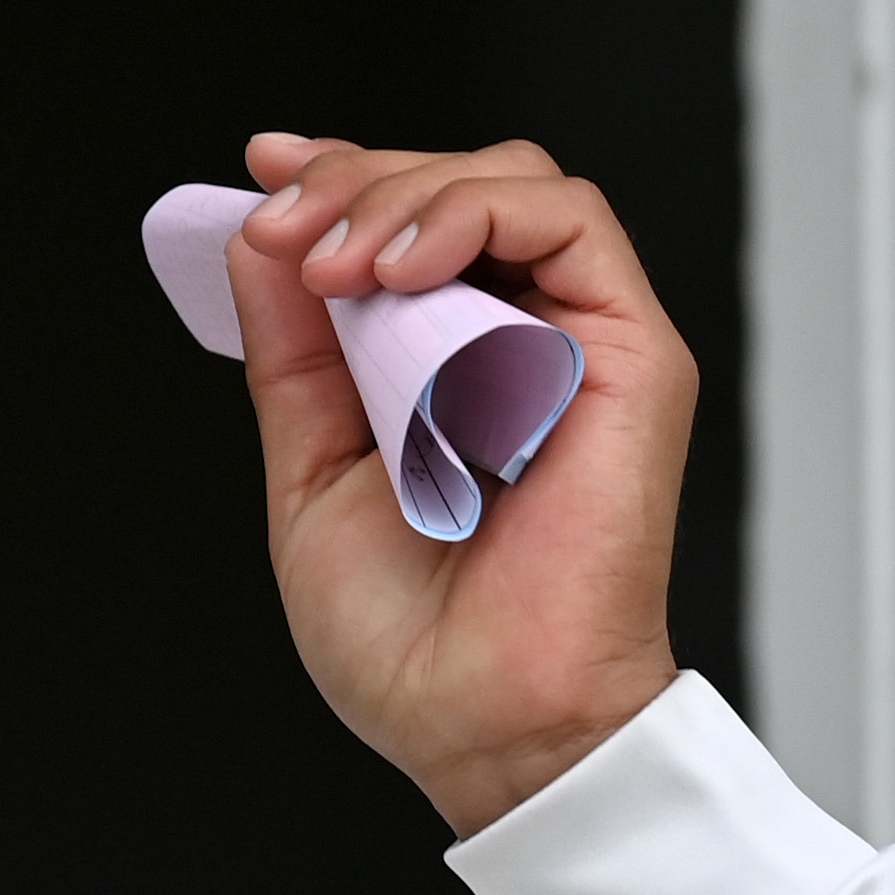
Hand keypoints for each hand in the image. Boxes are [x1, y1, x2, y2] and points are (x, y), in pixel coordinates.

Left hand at [225, 130, 688, 834]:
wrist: (476, 721)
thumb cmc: (411, 637)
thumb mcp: (312, 470)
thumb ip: (297, 355)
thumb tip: (263, 241)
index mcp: (450, 367)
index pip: (411, 225)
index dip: (339, 178)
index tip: (262, 174)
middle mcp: (522, 343)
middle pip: (455, 185)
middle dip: (353, 180)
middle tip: (282, 227)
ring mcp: (582, 343)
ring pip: (511, 183)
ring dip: (403, 195)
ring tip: (335, 263)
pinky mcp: (632, 354)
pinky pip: (571, 224)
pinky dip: (475, 216)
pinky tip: (398, 267)